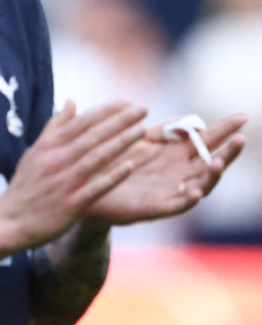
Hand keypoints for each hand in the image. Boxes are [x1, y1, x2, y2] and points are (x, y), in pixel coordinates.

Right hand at [0, 100, 146, 247]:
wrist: (8, 222)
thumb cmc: (25, 186)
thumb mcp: (34, 152)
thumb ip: (55, 127)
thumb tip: (72, 101)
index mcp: (48, 147)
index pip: (81, 123)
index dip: (105, 111)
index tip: (127, 101)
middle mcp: (56, 161)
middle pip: (92, 137)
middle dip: (120, 121)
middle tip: (143, 109)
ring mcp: (64, 183)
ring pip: (97, 158)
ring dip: (120, 143)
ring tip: (141, 130)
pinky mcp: (71, 204)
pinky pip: (96, 187)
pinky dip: (113, 176)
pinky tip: (131, 166)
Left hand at [86, 113, 246, 224]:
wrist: (82, 184)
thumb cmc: (111, 159)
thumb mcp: (137, 138)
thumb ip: (161, 130)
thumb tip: (187, 119)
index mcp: (174, 152)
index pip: (206, 139)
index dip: (225, 129)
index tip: (243, 117)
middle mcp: (177, 172)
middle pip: (211, 162)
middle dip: (228, 152)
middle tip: (240, 139)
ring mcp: (167, 190)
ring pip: (199, 185)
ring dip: (211, 175)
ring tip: (218, 163)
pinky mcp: (151, 207)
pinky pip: (174, 205)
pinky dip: (186, 200)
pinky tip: (195, 192)